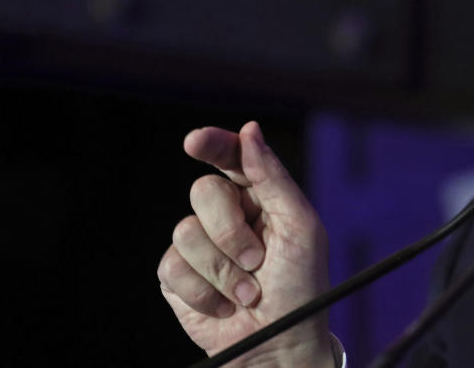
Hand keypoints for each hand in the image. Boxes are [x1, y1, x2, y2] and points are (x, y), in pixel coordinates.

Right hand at [158, 121, 332, 365]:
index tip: (196, 141)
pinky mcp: (178, 278)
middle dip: (230, 230)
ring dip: (221, 270)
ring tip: (248, 292)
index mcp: (260, 197)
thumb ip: (273, 177)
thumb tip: (250, 130)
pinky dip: (202, 292)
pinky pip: (171, 267)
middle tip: (256, 260)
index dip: (212, 143)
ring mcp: (200, 246)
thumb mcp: (300, 226)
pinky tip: (224, 306)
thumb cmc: (302, 286)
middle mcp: (227, 216)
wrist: (281, 344)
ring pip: (185, 231)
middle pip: (204, 192)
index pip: (231, 157)